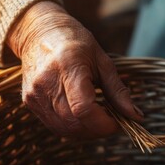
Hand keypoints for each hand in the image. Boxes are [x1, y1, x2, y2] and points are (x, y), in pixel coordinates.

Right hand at [7, 1, 142, 137]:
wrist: (37, 33)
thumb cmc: (74, 42)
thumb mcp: (102, 60)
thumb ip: (117, 90)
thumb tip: (135, 115)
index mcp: (68, 67)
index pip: (84, 109)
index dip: (105, 123)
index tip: (119, 122)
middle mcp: (47, 83)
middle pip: (75, 123)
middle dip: (99, 129)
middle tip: (113, 120)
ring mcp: (35, 95)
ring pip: (65, 130)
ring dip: (87, 132)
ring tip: (99, 119)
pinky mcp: (30, 103)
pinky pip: (55, 126)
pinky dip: (74, 128)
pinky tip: (84, 118)